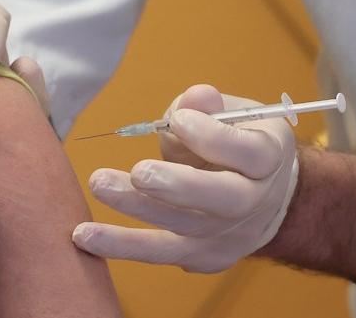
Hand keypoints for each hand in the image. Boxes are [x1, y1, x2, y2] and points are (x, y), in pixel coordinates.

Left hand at [72, 84, 297, 272]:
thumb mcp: (235, 115)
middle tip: (138, 173)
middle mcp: (254, 202)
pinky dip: (123, 247)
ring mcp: (229, 236)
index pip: (249, 153)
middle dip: (178, 187)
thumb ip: (210, 106)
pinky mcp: (204, 257)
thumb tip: (195, 98)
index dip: (213, 137)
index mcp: (269, 158)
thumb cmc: (240, 144)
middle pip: (222, 199)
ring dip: (133, 218)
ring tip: (97, 195)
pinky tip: (86, 237)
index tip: (178, 120)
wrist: (268, 199)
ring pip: (182, 233)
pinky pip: (161, 253)